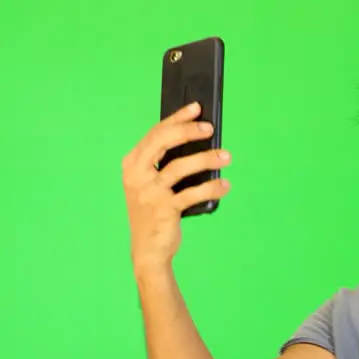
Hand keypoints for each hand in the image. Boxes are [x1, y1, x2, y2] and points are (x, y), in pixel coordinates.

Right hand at [121, 102, 230, 270]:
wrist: (148, 250)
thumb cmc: (154, 211)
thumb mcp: (152, 184)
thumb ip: (166, 163)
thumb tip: (198, 139)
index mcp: (132, 164)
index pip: (156, 132)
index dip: (177, 118)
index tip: (197, 108)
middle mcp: (137, 175)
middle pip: (163, 141)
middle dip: (189, 131)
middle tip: (210, 128)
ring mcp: (149, 193)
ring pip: (180, 167)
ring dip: (207, 159)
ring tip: (226, 157)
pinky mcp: (164, 210)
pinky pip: (192, 193)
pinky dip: (212, 188)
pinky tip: (225, 185)